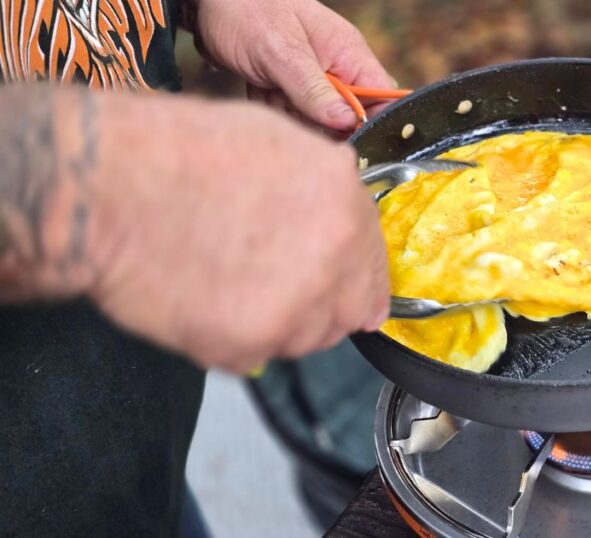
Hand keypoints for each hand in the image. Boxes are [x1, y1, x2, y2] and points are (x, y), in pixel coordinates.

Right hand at [86, 92, 389, 372]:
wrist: (107, 187)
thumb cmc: (174, 153)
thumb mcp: (274, 140)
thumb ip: (323, 186)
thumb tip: (338, 214)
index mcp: (344, 198)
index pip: (375, 263)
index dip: (357, 278)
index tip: (348, 292)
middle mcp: (335, 252)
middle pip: (350, 310)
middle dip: (321, 306)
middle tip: (275, 290)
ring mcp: (298, 302)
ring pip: (307, 338)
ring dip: (279, 325)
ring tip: (227, 285)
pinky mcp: (253, 340)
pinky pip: (257, 355)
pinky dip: (234, 340)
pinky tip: (204, 300)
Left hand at [184, 0, 392, 133]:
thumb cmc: (246, 10)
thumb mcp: (282, 53)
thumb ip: (315, 91)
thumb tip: (349, 122)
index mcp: (348, 53)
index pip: (382, 96)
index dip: (374, 122)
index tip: (351, 140)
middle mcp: (336, 67)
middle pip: (350, 116)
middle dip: (323, 124)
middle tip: (294, 113)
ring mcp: (312, 78)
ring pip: (319, 120)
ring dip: (294, 118)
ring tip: (271, 96)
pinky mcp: (289, 86)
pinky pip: (293, 114)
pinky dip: (276, 112)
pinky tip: (261, 95)